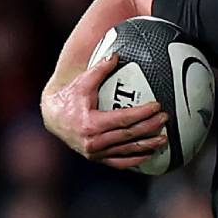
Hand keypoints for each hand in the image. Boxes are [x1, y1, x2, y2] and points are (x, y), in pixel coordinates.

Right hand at [40, 54, 168, 168]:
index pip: (123, 119)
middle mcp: (93, 141)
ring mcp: (96, 153)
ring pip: (127, 150)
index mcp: (91, 123)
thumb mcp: (83, 82)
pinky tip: (149, 154)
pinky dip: (135, 160)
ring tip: (163, 138)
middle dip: (150, 127)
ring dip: (147, 145)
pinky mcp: (97, 158)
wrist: (53, 118)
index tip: (157, 107)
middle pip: (129, 135)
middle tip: (165, 119)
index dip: (142, 114)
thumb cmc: (69, 98)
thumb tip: (116, 55)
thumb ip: (100, 69)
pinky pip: (119, 162)